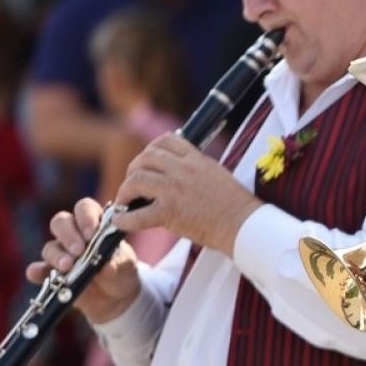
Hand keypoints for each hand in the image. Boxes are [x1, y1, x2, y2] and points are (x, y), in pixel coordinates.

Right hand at [27, 198, 141, 324]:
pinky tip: (37, 274)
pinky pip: (38, 269)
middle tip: (79, 250)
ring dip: (57, 255)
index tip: (92, 233)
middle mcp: (74, 235)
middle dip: (68, 235)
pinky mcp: (51, 274)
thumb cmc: (122, 270)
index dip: (86, 217)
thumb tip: (107, 267)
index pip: (84, 208)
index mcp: (94, 223)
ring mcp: (60, 254)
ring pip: (50, 246)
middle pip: (61, 222)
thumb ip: (117, 262)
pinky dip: (36, 271)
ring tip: (67, 266)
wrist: (117, 296)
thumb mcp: (125, 265)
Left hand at [109, 134, 261, 254]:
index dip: (151, 149)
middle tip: (132, 184)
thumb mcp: (218, 175)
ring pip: (136, 180)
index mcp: (197, 159)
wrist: (244, 225)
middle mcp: (184, 170)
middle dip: (133, 169)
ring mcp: (175, 190)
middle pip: (146, 157)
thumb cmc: (235, 206)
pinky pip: (137, 214)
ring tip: (125, 202)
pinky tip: (121, 222)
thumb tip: (178, 172)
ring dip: (125, 191)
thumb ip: (197, 169)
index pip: (166, 140)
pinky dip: (124, 219)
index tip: (147, 161)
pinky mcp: (170, 213)